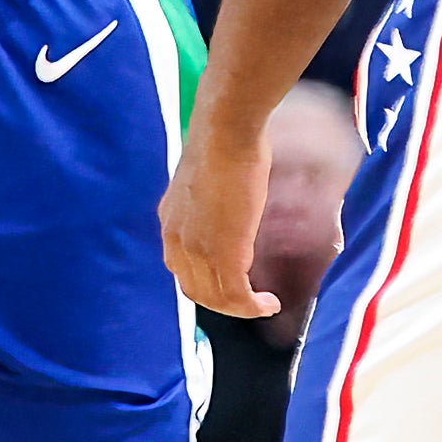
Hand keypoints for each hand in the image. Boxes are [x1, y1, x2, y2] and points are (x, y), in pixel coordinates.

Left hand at [159, 123, 277, 319]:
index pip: (181, 268)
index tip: (228, 284)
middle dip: (223, 302)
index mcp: (171, 223)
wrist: (225, 133)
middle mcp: (177, 241)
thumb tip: (226, 205)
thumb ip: (208, 202)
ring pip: (217, 299)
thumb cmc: (222, 144)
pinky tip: (270, 303)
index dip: (205, 283)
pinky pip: (237, 297)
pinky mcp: (225, 254)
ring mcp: (198, 250)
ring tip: (263, 304)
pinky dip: (253, 306)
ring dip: (241, 308)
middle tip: (248, 301)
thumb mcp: (205, 181)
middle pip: (195, 290)